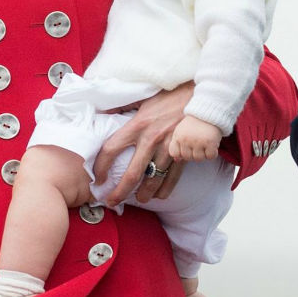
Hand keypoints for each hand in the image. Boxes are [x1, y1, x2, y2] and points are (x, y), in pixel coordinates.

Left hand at [96, 82, 192, 206]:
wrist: (200, 94)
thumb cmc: (170, 95)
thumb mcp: (143, 96)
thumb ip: (123, 106)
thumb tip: (103, 112)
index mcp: (138, 124)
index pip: (111, 149)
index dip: (101, 166)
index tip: (98, 177)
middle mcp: (151, 139)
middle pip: (132, 174)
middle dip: (120, 192)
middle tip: (112, 201)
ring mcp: (168, 148)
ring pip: (153, 180)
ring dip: (144, 194)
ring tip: (138, 200)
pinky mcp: (182, 153)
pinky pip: (172, 178)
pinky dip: (165, 189)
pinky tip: (159, 195)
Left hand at [169, 115, 221, 161]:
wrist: (210, 112)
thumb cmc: (195, 123)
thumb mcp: (182, 131)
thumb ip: (177, 145)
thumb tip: (177, 160)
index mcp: (178, 136)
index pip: (174, 153)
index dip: (181, 152)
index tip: (188, 147)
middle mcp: (186, 140)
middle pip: (187, 158)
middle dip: (193, 153)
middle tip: (199, 143)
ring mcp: (198, 142)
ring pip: (199, 159)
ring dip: (204, 154)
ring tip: (205, 143)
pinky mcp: (210, 143)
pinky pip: (210, 156)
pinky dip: (213, 153)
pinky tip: (213, 145)